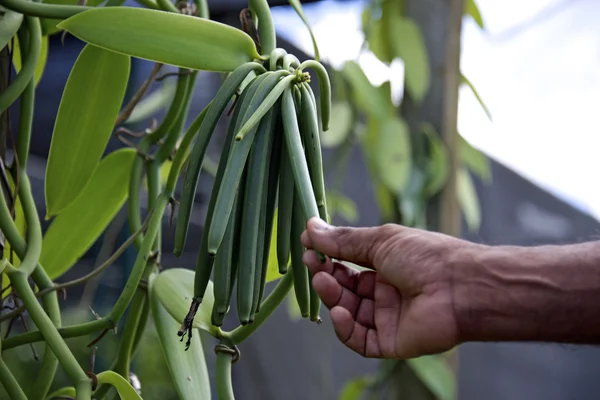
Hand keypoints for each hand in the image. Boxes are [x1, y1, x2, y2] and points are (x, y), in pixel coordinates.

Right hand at [301, 217, 468, 359]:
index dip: (328, 257)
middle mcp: (386, 292)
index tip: (308, 247)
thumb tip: (310, 227)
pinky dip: (344, 328)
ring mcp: (388, 317)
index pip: (348, 264)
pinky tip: (338, 311)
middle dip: (327, 276)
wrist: (461, 287)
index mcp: (387, 266)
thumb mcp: (380, 241)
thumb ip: (344, 240)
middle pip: (346, 288)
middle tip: (312, 264)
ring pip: (349, 312)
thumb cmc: (425, 256)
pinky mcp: (391, 341)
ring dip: (332, 297)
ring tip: (323, 282)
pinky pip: (360, 339)